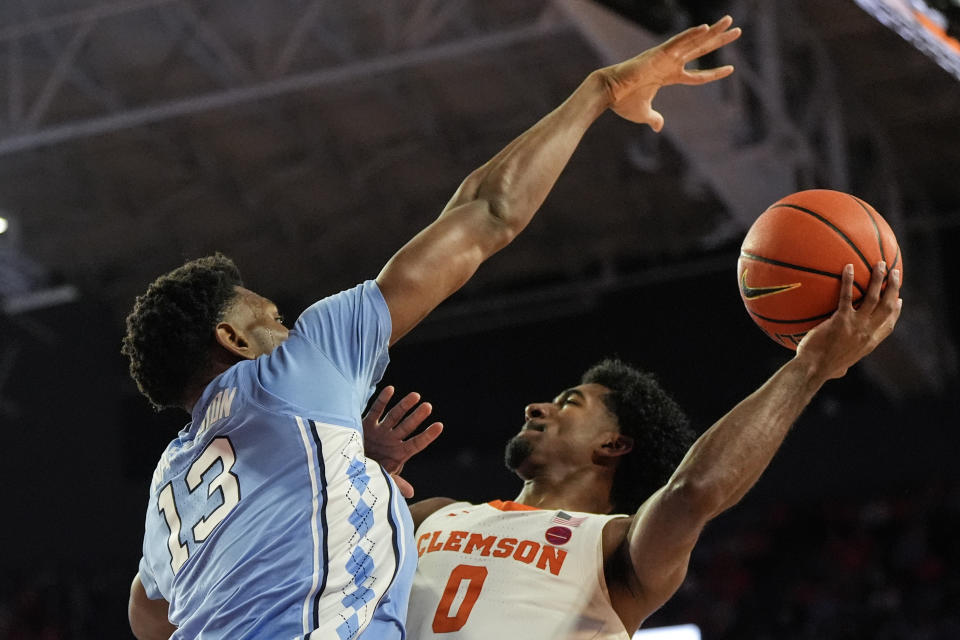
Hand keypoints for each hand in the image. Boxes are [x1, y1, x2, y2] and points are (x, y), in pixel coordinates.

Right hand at [362, 386, 442, 498]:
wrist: (346, 470)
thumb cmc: (365, 477)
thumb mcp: (380, 480)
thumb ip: (395, 483)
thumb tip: (411, 493)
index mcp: (398, 454)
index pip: (417, 443)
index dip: (428, 435)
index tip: (440, 425)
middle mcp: (391, 440)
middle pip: (407, 426)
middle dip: (417, 417)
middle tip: (428, 406)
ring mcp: (380, 431)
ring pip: (395, 416)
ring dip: (404, 406)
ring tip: (416, 396)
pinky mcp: (367, 424)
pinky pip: (376, 410)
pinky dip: (383, 400)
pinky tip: (391, 389)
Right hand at [596, 15, 740, 130]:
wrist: (608, 93)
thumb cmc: (623, 102)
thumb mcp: (644, 113)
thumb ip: (654, 118)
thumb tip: (659, 127)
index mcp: (668, 76)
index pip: (697, 75)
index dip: (714, 72)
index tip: (731, 69)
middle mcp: (670, 63)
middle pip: (701, 49)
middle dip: (719, 40)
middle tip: (737, 30)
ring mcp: (665, 56)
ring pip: (694, 42)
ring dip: (712, 32)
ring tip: (730, 21)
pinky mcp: (657, 53)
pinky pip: (677, 42)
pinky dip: (691, 35)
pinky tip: (705, 28)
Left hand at [796, 262, 902, 380]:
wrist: (813, 370)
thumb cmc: (820, 369)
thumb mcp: (840, 367)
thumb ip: (844, 363)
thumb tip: (840, 369)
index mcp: (870, 343)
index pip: (889, 324)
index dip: (896, 311)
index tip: (899, 299)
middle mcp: (868, 333)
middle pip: (887, 306)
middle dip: (893, 288)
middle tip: (894, 273)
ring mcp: (856, 326)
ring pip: (874, 298)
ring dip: (878, 279)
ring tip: (880, 264)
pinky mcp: (841, 320)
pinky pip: (847, 296)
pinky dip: (849, 281)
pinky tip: (848, 267)